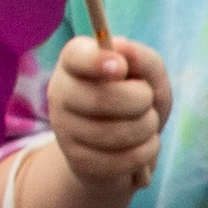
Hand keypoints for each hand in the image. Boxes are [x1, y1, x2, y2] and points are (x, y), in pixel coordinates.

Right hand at [43, 31, 166, 195]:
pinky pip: (122, 159)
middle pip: (103, 98)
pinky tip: (144, 146)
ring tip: (147, 124)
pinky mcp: (77, 160)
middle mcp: (60, 92)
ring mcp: (64, 128)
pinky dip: (146, 152)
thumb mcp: (147, 76)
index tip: (121, 67)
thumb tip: (121, 47)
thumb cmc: (135, 100)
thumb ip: (142, 58)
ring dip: (147, 128)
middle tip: (146, 101)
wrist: (121, 145)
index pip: (77, 58)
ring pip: (115, 133)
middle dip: (141, 101)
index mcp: (73, 62)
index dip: (98, 61)